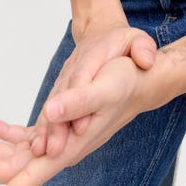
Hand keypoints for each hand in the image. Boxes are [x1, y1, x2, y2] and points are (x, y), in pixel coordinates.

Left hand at [0, 55, 155, 185]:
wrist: (141, 77)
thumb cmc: (127, 81)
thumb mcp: (107, 84)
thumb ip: (79, 101)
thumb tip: (49, 113)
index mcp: (72, 144)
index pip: (34, 173)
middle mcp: (62, 147)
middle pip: (15, 167)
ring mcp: (59, 137)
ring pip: (16, 151)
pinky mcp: (58, 124)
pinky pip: (26, 135)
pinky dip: (5, 132)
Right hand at [29, 22, 155, 157]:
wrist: (101, 33)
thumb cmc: (120, 41)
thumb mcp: (137, 38)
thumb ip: (143, 47)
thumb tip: (146, 61)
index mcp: (94, 55)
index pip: (82, 77)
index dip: (77, 102)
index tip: (79, 127)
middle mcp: (75, 67)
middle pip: (63, 96)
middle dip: (58, 123)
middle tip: (54, 149)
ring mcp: (65, 79)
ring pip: (52, 104)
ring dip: (46, 129)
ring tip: (42, 152)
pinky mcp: (60, 90)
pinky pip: (49, 109)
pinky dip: (42, 127)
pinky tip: (40, 147)